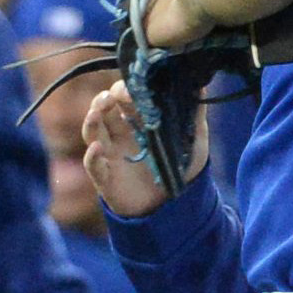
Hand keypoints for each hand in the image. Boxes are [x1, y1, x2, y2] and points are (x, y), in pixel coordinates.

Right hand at [81, 80, 189, 214]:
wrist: (174, 207)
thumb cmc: (181, 169)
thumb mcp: (194, 140)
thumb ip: (195, 114)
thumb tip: (201, 85)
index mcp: (138, 121)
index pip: (123, 96)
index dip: (124, 88)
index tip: (133, 85)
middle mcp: (120, 134)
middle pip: (102, 109)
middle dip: (105, 99)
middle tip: (114, 95)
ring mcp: (110, 154)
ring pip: (92, 131)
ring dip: (91, 119)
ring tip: (99, 110)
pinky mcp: (105, 177)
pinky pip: (92, 165)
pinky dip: (91, 155)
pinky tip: (97, 148)